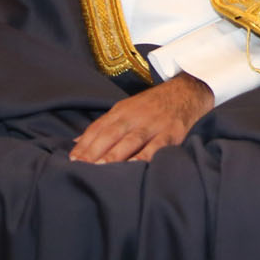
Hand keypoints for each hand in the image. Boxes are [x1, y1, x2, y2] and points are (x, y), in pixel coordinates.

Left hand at [70, 73, 214, 162]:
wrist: (187, 92)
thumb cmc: (152, 106)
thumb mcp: (126, 109)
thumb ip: (104, 126)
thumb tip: (77, 143)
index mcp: (122, 110)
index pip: (99, 127)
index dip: (85, 144)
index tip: (71, 160)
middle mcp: (135, 116)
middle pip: (111, 134)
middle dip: (95, 151)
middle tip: (80, 167)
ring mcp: (154, 124)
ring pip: (131, 141)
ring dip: (115, 155)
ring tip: (100, 168)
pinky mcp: (171, 133)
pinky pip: (156, 147)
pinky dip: (145, 157)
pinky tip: (134, 168)